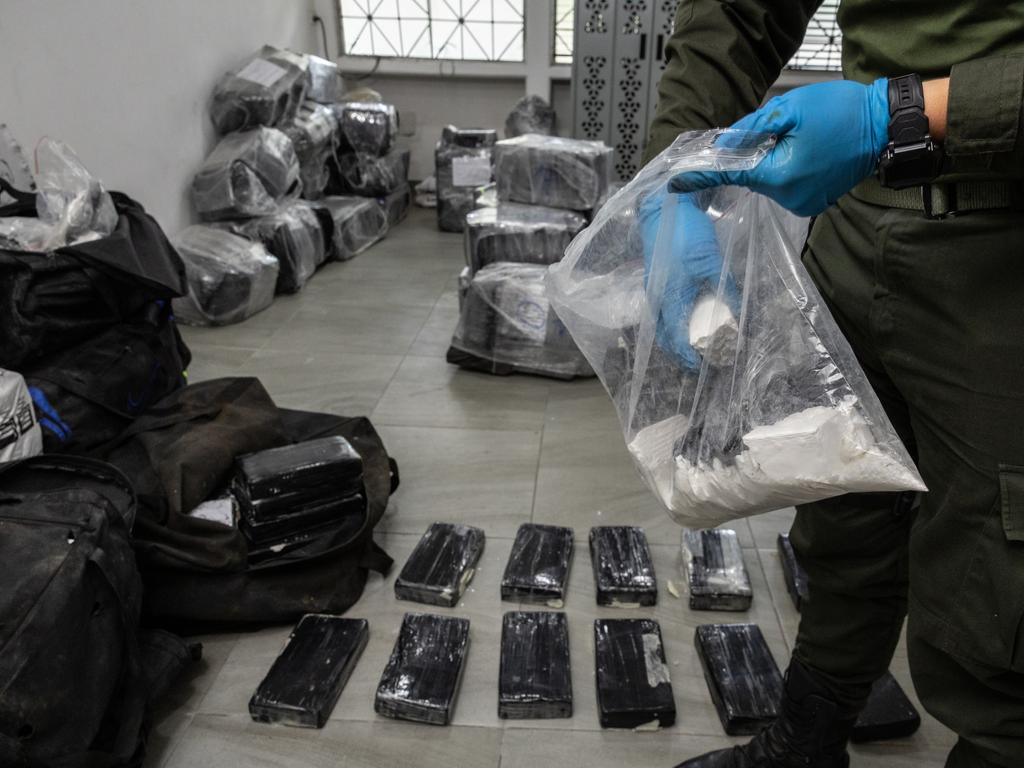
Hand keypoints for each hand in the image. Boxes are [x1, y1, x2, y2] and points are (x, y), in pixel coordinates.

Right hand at [638, 188, 735, 369]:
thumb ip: (726, 292)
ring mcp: (654, 290)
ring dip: (676, 340)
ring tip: (695, 346)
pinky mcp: (655, 281)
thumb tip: (740, 318)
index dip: (690, 357)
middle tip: (701, 362)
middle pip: (665, 338)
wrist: (664, 206)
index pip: (677, 340)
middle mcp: (657, 299)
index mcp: (670, 299)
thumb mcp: (712, 262)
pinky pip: (662, 313)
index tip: (704, 368)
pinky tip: (687, 320)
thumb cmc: (686, 234)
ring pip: (662, 326)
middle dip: (681, 354)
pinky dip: (673, 324)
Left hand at [669, 79, 889, 216]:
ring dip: (770, 161)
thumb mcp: (790, 109)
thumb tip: (723, 144)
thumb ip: (751, 128)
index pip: (730, 174)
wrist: (886, 126)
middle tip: (773, 131)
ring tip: (798, 139)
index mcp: (779, 175)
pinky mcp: (812, 202)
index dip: (700, 174)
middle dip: (751, 155)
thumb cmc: (842, 112)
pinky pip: (785, 186)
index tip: (675, 181)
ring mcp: (802, 203)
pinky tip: (804, 151)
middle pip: (750, 176)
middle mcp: (788, 197)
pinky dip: (785, 169)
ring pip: (768, 181)